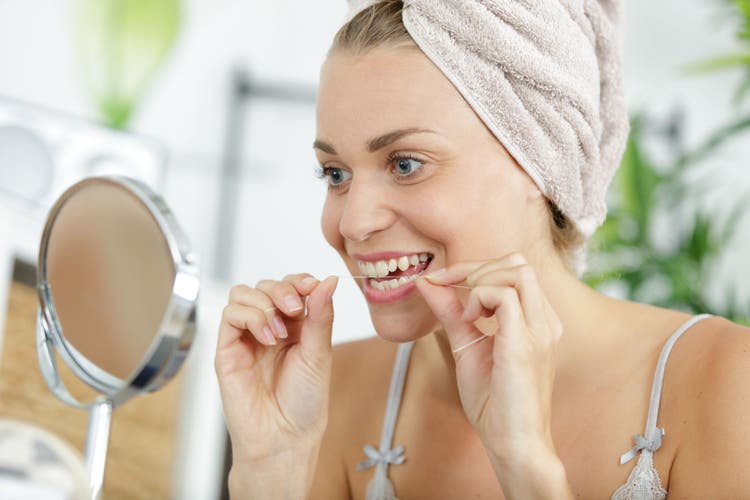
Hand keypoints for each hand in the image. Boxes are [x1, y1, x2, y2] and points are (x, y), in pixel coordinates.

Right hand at [214, 274, 337, 466]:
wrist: (284, 437)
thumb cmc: (304, 403)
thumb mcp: (320, 353)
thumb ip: (321, 315)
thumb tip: (329, 281)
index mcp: (296, 326)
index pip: (291, 286)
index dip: (299, 280)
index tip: (312, 286)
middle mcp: (270, 327)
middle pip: (266, 285)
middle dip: (283, 290)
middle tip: (295, 309)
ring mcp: (247, 336)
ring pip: (243, 294)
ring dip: (264, 303)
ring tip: (280, 332)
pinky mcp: (228, 348)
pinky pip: (230, 315)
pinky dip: (250, 317)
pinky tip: (267, 338)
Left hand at [415, 253, 562, 462]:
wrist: (513, 444)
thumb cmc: (494, 403)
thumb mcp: (467, 346)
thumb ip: (451, 312)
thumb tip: (427, 281)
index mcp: (536, 321)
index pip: (513, 270)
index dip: (473, 268)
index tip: (440, 282)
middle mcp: (544, 321)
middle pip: (518, 262)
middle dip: (476, 267)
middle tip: (449, 289)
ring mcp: (540, 331)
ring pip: (517, 270)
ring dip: (479, 279)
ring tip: (465, 311)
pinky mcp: (526, 344)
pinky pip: (505, 296)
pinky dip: (479, 298)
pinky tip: (470, 320)